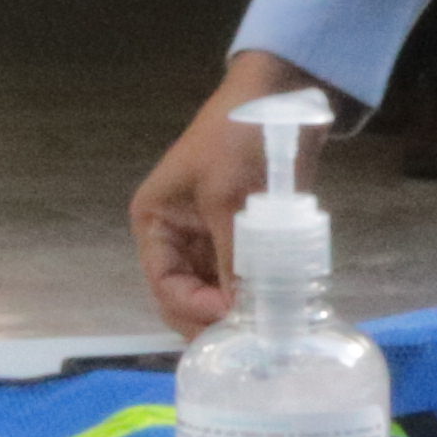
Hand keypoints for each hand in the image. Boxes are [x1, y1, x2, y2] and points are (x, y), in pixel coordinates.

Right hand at [127, 51, 327, 329]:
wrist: (282, 99)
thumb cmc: (239, 138)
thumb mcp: (229, 198)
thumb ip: (233, 258)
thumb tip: (242, 314)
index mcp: (155, 224)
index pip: (164, 285)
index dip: (193, 308)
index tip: (231, 320)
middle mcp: (177, 238)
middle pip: (187, 297)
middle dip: (213, 319)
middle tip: (250, 337)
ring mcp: (210, 240)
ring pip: (216, 293)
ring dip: (237, 311)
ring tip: (266, 327)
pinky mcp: (243, 238)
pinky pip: (243, 278)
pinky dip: (256, 294)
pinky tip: (277, 307)